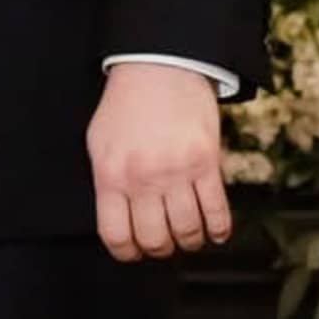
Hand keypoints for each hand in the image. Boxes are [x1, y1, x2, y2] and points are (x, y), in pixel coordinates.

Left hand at [86, 64, 231, 262]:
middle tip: (163, 243)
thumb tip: (119, 218)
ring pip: (187, 231)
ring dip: (189, 241)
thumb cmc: (126, 104)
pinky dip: (218, 230)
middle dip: (160, 248)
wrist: (159, 66)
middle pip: (154, 239)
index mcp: (110, 175)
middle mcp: (143, 179)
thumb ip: (108, 181)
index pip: (116, 234)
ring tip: (188, 236)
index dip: (126, 252)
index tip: (133, 252)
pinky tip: (215, 232)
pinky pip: (217, 211)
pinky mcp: (207, 163)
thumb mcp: (100, 142)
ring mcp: (177, 172)